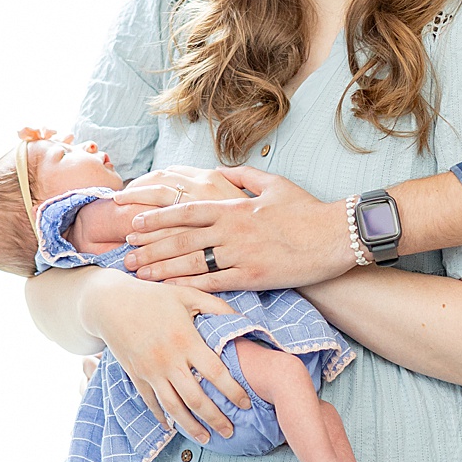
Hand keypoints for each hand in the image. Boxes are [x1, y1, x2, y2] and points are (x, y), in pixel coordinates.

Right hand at [80, 275, 250, 442]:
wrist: (111, 303)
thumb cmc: (154, 297)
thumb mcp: (187, 295)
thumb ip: (217, 308)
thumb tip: (245, 321)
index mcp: (186, 340)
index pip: (216, 373)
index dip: (233, 391)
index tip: (246, 404)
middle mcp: (169, 360)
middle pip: (196, 399)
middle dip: (216, 419)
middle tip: (231, 431)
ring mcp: (151, 371)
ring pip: (173, 408)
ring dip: (191, 426)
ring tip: (207, 439)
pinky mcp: (136, 376)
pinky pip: (152, 403)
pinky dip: (164, 418)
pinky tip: (174, 428)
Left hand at [124, 165, 353, 291]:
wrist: (336, 235)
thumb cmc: (307, 210)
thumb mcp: (275, 184)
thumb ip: (244, 176)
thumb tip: (222, 168)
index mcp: (234, 206)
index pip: (186, 211)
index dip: (157, 217)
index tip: (135, 223)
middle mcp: (231, 229)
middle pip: (180, 238)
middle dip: (149, 246)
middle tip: (126, 254)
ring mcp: (240, 253)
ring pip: (191, 262)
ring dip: (161, 269)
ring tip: (139, 274)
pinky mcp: (252, 276)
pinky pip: (213, 283)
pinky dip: (189, 288)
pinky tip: (171, 292)